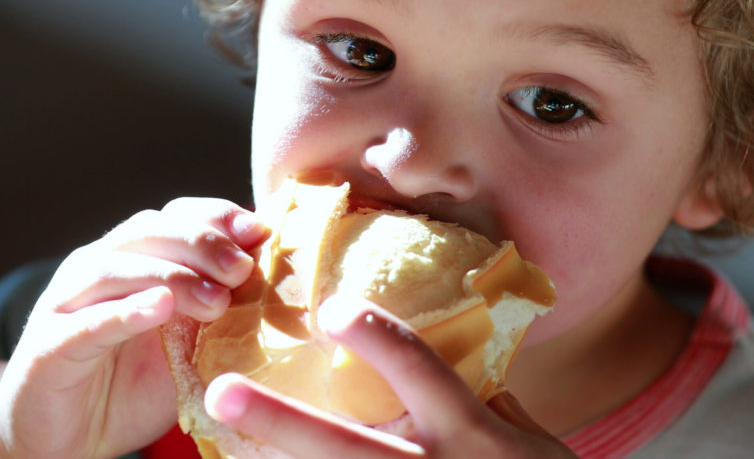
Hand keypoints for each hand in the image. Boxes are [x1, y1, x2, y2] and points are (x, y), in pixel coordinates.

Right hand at [0, 198, 267, 458]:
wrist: (62, 437)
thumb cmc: (132, 384)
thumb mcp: (190, 344)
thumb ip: (222, 312)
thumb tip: (280, 288)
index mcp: (135, 257)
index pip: (177, 216)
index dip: (218, 216)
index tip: (260, 232)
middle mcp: (99, 267)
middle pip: (149, 231)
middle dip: (202, 243)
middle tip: (242, 270)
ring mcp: (68, 302)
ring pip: (116, 267)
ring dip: (171, 276)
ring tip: (214, 299)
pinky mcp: (49, 345)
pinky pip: (88, 322)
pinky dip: (124, 312)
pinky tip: (159, 309)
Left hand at [204, 297, 578, 458]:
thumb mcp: (532, 443)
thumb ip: (489, 404)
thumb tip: (460, 359)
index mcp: (471, 433)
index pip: (420, 372)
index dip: (376, 337)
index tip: (331, 307)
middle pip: (342, 446)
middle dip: (278, 419)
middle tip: (223, 391)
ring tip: (222, 444)